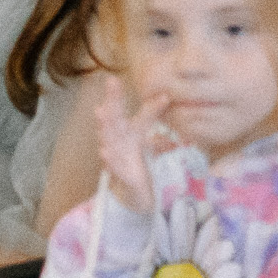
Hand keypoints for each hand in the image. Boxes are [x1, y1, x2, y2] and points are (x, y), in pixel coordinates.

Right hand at [96, 76, 169, 212]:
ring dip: (105, 125)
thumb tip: (175, 132)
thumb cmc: (139, 168)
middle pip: (115, 118)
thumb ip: (159, 139)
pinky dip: (108, 159)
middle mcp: (120, 141)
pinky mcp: (118, 174)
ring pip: (108, 138)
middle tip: (112, 81)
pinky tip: (104, 152)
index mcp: (131, 135)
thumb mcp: (151, 150)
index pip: (142, 118)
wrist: (130, 196)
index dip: (152, 108)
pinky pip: (111, 167)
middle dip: (113, 100)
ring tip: (102, 111)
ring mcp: (116, 156)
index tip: (165, 96)